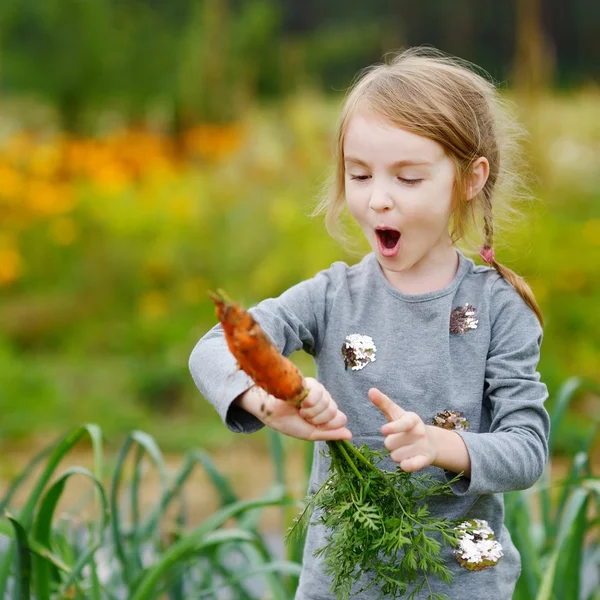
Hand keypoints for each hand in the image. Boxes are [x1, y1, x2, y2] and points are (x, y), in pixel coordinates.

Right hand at [237, 377, 351, 441]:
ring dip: (311, 411)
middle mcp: (325, 401)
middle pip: (335, 411)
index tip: (313, 425)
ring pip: (328, 403)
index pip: (341, 418)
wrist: (270, 411)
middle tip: (304, 417)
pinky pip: (319, 393)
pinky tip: (299, 402)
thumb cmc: (288, 422)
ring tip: (300, 409)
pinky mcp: (311, 382)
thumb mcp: (311, 433)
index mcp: (326, 414)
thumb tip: (350, 435)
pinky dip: (308, 401)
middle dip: (317, 418)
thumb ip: (330, 434)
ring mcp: (319, 391)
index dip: (328, 425)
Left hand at [368, 387, 436, 471]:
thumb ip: (383, 403)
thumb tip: (370, 390)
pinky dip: (405, 466)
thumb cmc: (407, 426)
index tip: (383, 430)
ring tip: (404, 449)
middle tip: (397, 440)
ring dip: (396, 455)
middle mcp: (419, 432)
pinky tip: (406, 461)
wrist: (430, 443)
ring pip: (396, 456)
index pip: (402, 424)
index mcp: (412, 419)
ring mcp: (423, 446)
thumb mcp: (396, 414)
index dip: (392, 427)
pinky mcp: (425, 460)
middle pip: (390, 444)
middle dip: (390, 444)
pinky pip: (410, 466)